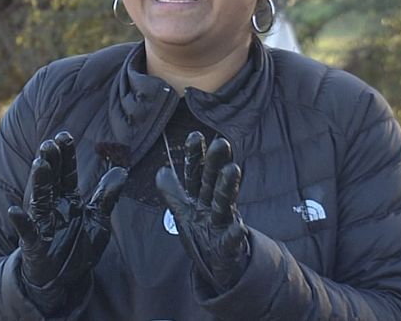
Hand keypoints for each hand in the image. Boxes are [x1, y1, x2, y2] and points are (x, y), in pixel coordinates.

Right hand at [8, 132, 126, 312]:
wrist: (64, 279)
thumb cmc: (78, 247)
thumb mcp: (98, 221)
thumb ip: (107, 197)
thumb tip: (121, 171)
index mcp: (68, 199)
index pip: (68, 173)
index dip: (66, 155)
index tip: (64, 136)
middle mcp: (53, 206)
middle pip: (52, 180)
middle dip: (51, 162)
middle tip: (49, 143)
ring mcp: (42, 223)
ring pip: (40, 198)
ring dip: (39, 182)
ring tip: (40, 164)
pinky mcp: (34, 243)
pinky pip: (27, 231)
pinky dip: (20, 221)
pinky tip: (14, 210)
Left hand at [155, 133, 248, 293]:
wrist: (219, 265)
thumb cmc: (203, 234)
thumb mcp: (184, 212)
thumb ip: (172, 192)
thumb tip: (161, 169)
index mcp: (200, 197)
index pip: (196, 173)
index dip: (194, 156)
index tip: (194, 134)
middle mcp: (213, 206)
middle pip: (212, 182)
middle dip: (215, 163)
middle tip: (221, 142)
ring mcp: (223, 224)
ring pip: (224, 203)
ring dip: (228, 186)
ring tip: (232, 170)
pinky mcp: (228, 246)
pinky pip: (232, 240)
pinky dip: (235, 234)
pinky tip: (239, 227)